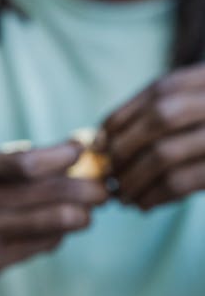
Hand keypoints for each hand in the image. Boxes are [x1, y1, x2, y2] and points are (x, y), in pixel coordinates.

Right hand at [0, 132, 108, 291]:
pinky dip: (56, 235)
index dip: (62, 158)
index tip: (80, 152)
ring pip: (48, 222)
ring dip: (78, 216)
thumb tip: (50, 156)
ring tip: (92, 210)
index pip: (25, 163)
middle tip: (103, 186)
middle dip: (83, 189)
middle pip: (44, 193)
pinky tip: (64, 228)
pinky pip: (36, 246)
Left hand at [103, 64, 204, 208]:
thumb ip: (163, 116)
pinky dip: (155, 196)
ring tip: (121, 195)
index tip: (99, 142)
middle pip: (160, 118)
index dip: (123, 117)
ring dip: (134, 179)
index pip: (160, 91)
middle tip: (108, 173)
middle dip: (124, 147)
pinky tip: (143, 205)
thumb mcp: (200, 112)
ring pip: (166, 154)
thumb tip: (100, 140)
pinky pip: (183, 182)